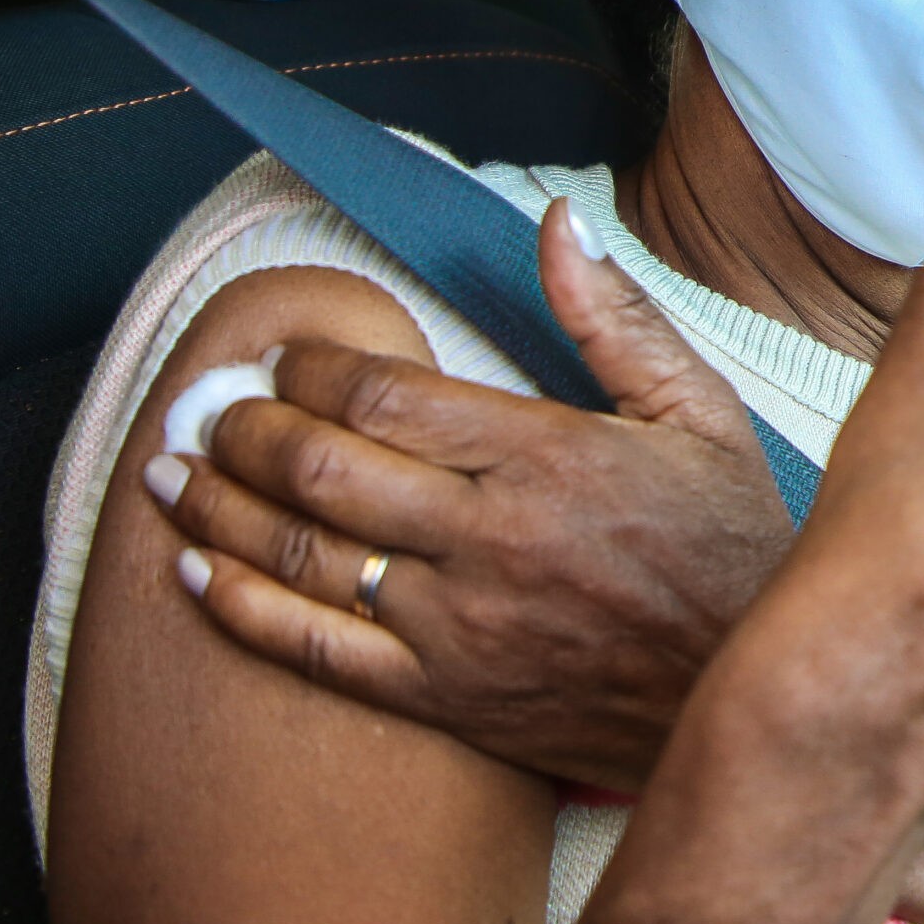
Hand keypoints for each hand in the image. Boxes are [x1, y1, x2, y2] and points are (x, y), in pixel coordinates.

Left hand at [148, 200, 787, 791]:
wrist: (755, 692)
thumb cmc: (733, 545)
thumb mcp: (701, 412)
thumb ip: (616, 318)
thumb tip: (558, 224)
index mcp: (546, 456)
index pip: (383, 395)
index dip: (311, 367)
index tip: (286, 356)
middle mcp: (489, 539)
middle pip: (320, 469)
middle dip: (244, 429)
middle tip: (208, 408)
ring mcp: (462, 627)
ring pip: (301, 558)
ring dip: (218, 508)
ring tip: (168, 474)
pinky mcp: (449, 699)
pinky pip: (319, 653)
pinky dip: (243, 611)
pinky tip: (196, 574)